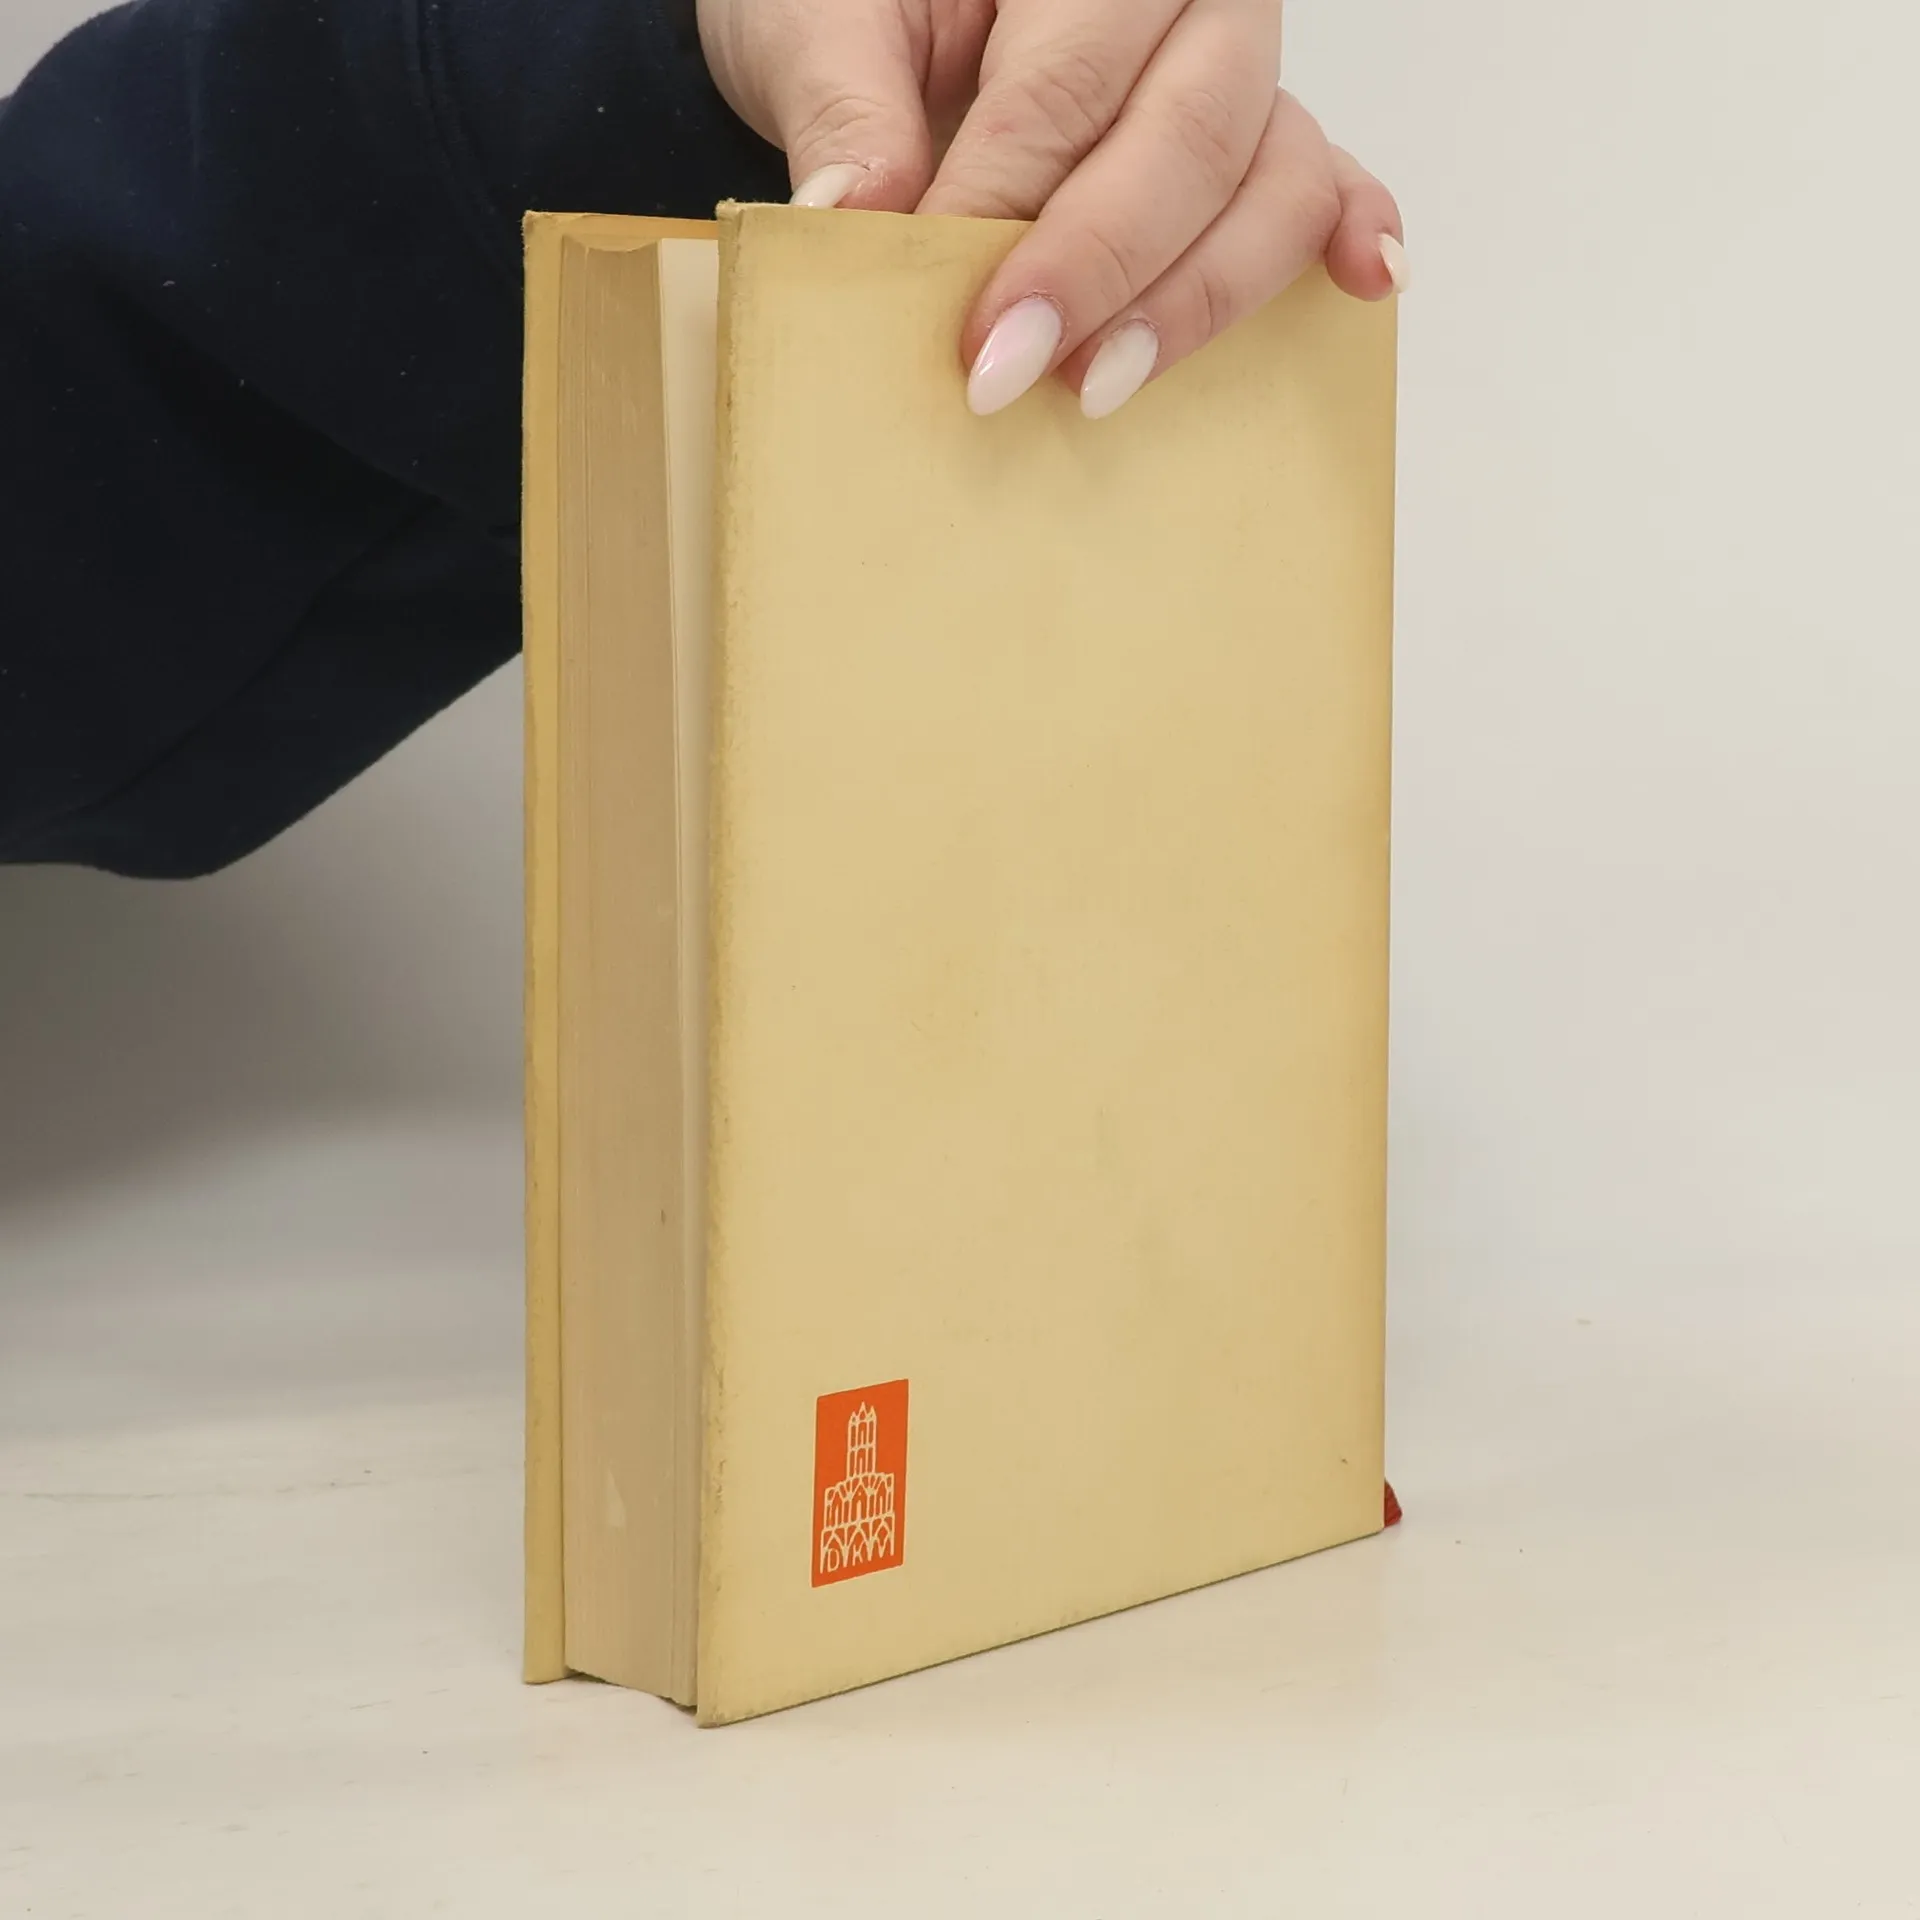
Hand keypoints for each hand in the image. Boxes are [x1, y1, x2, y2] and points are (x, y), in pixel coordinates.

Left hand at [695, 0, 1404, 418]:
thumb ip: (842, 107)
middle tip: (1013, 372)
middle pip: (1187, 136)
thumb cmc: (862, 6)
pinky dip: (1350, 231)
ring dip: (1197, 296)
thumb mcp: (815, 22)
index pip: (1062, 86)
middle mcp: (1182, 0)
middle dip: (1101, 269)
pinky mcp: (1249, 142)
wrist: (885, 21)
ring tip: (1104, 381)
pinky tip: (1360, 284)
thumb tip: (858, 217)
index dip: (1013, 213)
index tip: (969, 327)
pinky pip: (1322, 179)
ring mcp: (1229, 71)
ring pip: (1271, 177)